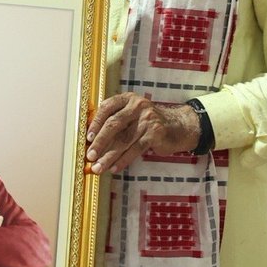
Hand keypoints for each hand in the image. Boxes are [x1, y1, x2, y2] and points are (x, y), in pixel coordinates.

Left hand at [85, 92, 199, 174]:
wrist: (179, 126)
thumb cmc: (148, 122)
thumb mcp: (132, 115)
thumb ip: (114, 121)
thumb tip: (91, 140)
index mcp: (127, 99)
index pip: (106, 108)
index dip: (95, 123)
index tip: (87, 138)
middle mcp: (137, 106)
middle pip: (113, 125)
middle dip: (100, 142)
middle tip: (90, 156)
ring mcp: (148, 119)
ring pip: (124, 140)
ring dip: (109, 156)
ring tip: (99, 167)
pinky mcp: (156, 134)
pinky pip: (135, 149)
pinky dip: (123, 160)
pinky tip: (115, 168)